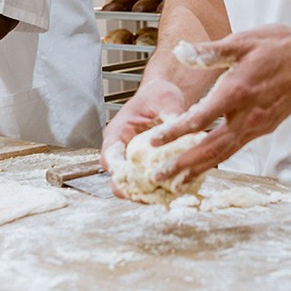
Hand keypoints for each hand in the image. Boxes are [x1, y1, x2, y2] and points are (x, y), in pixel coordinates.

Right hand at [99, 79, 189, 199]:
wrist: (163, 96)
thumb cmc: (159, 95)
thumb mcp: (166, 101)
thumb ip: (171, 117)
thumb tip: (182, 131)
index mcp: (118, 133)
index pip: (109, 158)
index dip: (119, 172)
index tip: (135, 180)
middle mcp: (122, 150)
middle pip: (118, 179)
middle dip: (133, 190)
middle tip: (154, 195)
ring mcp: (133, 160)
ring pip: (133, 186)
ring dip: (147, 193)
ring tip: (168, 194)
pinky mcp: (146, 166)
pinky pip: (148, 184)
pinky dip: (158, 188)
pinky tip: (175, 187)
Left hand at [151, 24, 290, 182]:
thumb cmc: (281, 46)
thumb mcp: (242, 41)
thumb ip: (210, 51)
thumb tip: (183, 51)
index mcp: (238, 91)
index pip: (200, 119)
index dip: (174, 133)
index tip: (153, 142)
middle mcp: (248, 114)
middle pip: (210, 147)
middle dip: (183, 164)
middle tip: (159, 176)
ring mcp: (259, 124)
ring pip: (225, 153)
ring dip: (199, 169)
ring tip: (178, 183)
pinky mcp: (266, 127)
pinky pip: (237, 147)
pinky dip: (218, 159)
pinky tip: (206, 164)